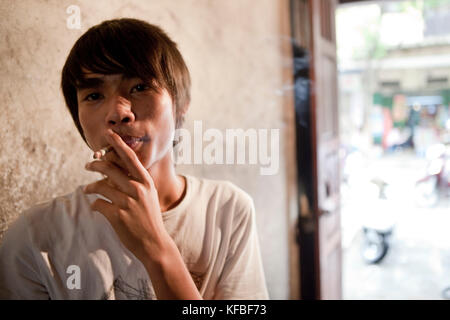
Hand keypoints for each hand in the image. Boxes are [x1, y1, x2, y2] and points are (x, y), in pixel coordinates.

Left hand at [83, 130, 168, 261]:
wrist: (154, 242)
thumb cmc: (149, 218)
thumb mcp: (148, 195)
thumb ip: (135, 182)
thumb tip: (115, 170)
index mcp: (146, 181)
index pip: (129, 157)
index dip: (118, 144)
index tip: (109, 134)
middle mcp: (137, 189)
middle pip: (109, 168)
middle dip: (94, 164)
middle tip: (88, 165)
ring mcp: (127, 202)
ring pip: (100, 186)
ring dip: (90, 186)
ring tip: (86, 189)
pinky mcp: (117, 215)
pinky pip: (98, 204)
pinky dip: (94, 204)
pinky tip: (95, 206)